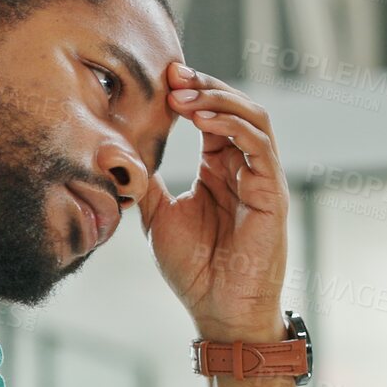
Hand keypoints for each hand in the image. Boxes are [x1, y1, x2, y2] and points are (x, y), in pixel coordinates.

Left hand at [137, 62, 288, 341]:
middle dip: (203, 86)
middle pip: (234, 108)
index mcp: (218, 169)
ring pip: (253, 118)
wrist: (218, 310)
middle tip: (172, 76)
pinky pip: (260, 146)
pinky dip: (233, 126)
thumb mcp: (156, 216)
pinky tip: (203, 119)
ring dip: (219, 99)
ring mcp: (261, 178)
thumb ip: (143, 183)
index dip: (189, 92)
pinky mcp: (272, 193)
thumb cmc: (194, 269)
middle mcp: (242, 168)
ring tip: (185, 94)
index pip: (210, 116)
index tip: (162, 77)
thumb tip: (115, 151)